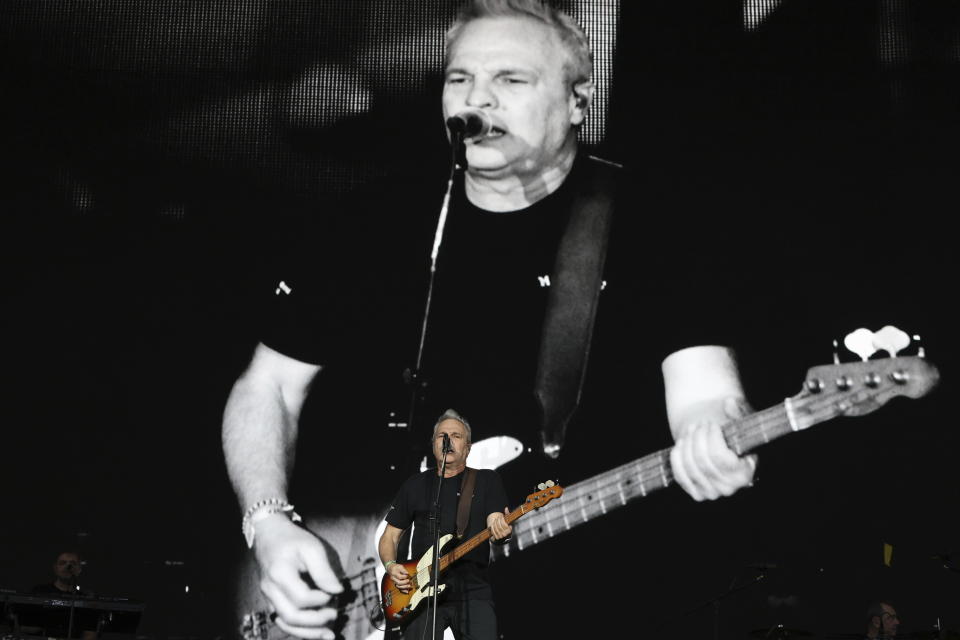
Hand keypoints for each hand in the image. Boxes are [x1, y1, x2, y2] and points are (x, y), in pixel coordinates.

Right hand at [253, 515, 342, 639]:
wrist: (269, 534)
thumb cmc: (291, 539)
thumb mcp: (312, 548)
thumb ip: (324, 571)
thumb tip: (337, 591)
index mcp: (280, 574)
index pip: (301, 598)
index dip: (321, 599)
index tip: (335, 592)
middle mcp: (271, 589)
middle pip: (291, 616)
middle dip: (316, 621)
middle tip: (335, 614)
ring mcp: (269, 597)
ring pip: (286, 623)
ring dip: (308, 633)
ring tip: (328, 634)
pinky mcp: (272, 601)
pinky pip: (283, 620)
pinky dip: (298, 629)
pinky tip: (313, 632)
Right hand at [388, 563, 411, 592]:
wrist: (391, 569)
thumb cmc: (396, 567)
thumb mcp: (400, 566)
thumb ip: (403, 570)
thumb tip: (407, 573)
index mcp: (394, 573)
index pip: (399, 577)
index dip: (404, 577)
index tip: (408, 575)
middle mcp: (393, 578)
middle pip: (398, 583)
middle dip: (405, 583)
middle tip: (409, 581)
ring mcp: (394, 582)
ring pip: (398, 587)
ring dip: (404, 587)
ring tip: (409, 586)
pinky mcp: (396, 584)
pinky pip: (399, 589)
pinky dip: (403, 591)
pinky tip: (407, 591)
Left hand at [487, 508, 511, 539]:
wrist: (502, 532)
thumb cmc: (505, 524)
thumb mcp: (507, 519)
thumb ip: (507, 513)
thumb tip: (506, 508)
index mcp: (509, 530)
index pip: (505, 525)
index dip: (502, 520)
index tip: (501, 516)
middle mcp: (506, 534)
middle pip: (500, 527)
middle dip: (497, 521)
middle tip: (497, 518)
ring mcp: (501, 536)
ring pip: (496, 529)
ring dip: (494, 524)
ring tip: (495, 521)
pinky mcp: (497, 537)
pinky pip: (493, 532)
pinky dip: (492, 528)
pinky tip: (492, 525)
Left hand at [670, 397, 756, 500]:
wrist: (715, 438)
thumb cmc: (730, 426)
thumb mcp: (738, 415)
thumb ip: (736, 410)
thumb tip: (729, 404)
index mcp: (746, 472)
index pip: (721, 459)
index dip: (712, 438)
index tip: (712, 424)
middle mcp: (730, 488)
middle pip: (702, 462)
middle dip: (698, 438)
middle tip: (700, 424)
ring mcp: (712, 493)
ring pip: (690, 467)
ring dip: (688, 444)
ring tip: (693, 429)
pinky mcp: (696, 493)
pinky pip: (680, 474)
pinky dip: (678, 456)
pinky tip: (683, 442)